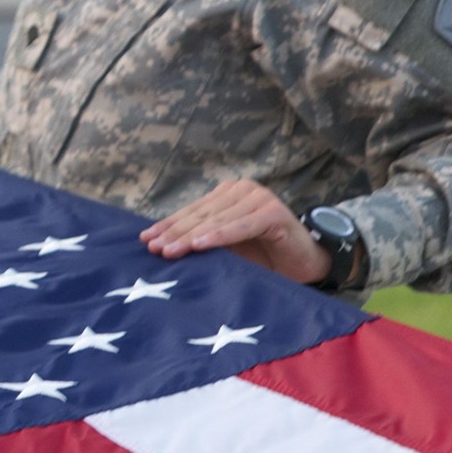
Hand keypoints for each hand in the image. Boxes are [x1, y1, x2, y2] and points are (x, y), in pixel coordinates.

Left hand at [140, 179, 331, 284]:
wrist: (306, 262)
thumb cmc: (263, 255)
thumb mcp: (227, 248)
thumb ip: (201, 240)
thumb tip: (161, 245)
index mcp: (226, 194)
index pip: (192, 211)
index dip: (168, 225)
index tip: (145, 239)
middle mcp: (241, 190)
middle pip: (201, 215)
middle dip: (174, 232)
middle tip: (153, 247)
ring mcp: (258, 198)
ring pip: (217, 220)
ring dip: (191, 236)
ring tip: (170, 250)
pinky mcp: (273, 212)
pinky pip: (240, 226)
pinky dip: (220, 236)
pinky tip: (201, 244)